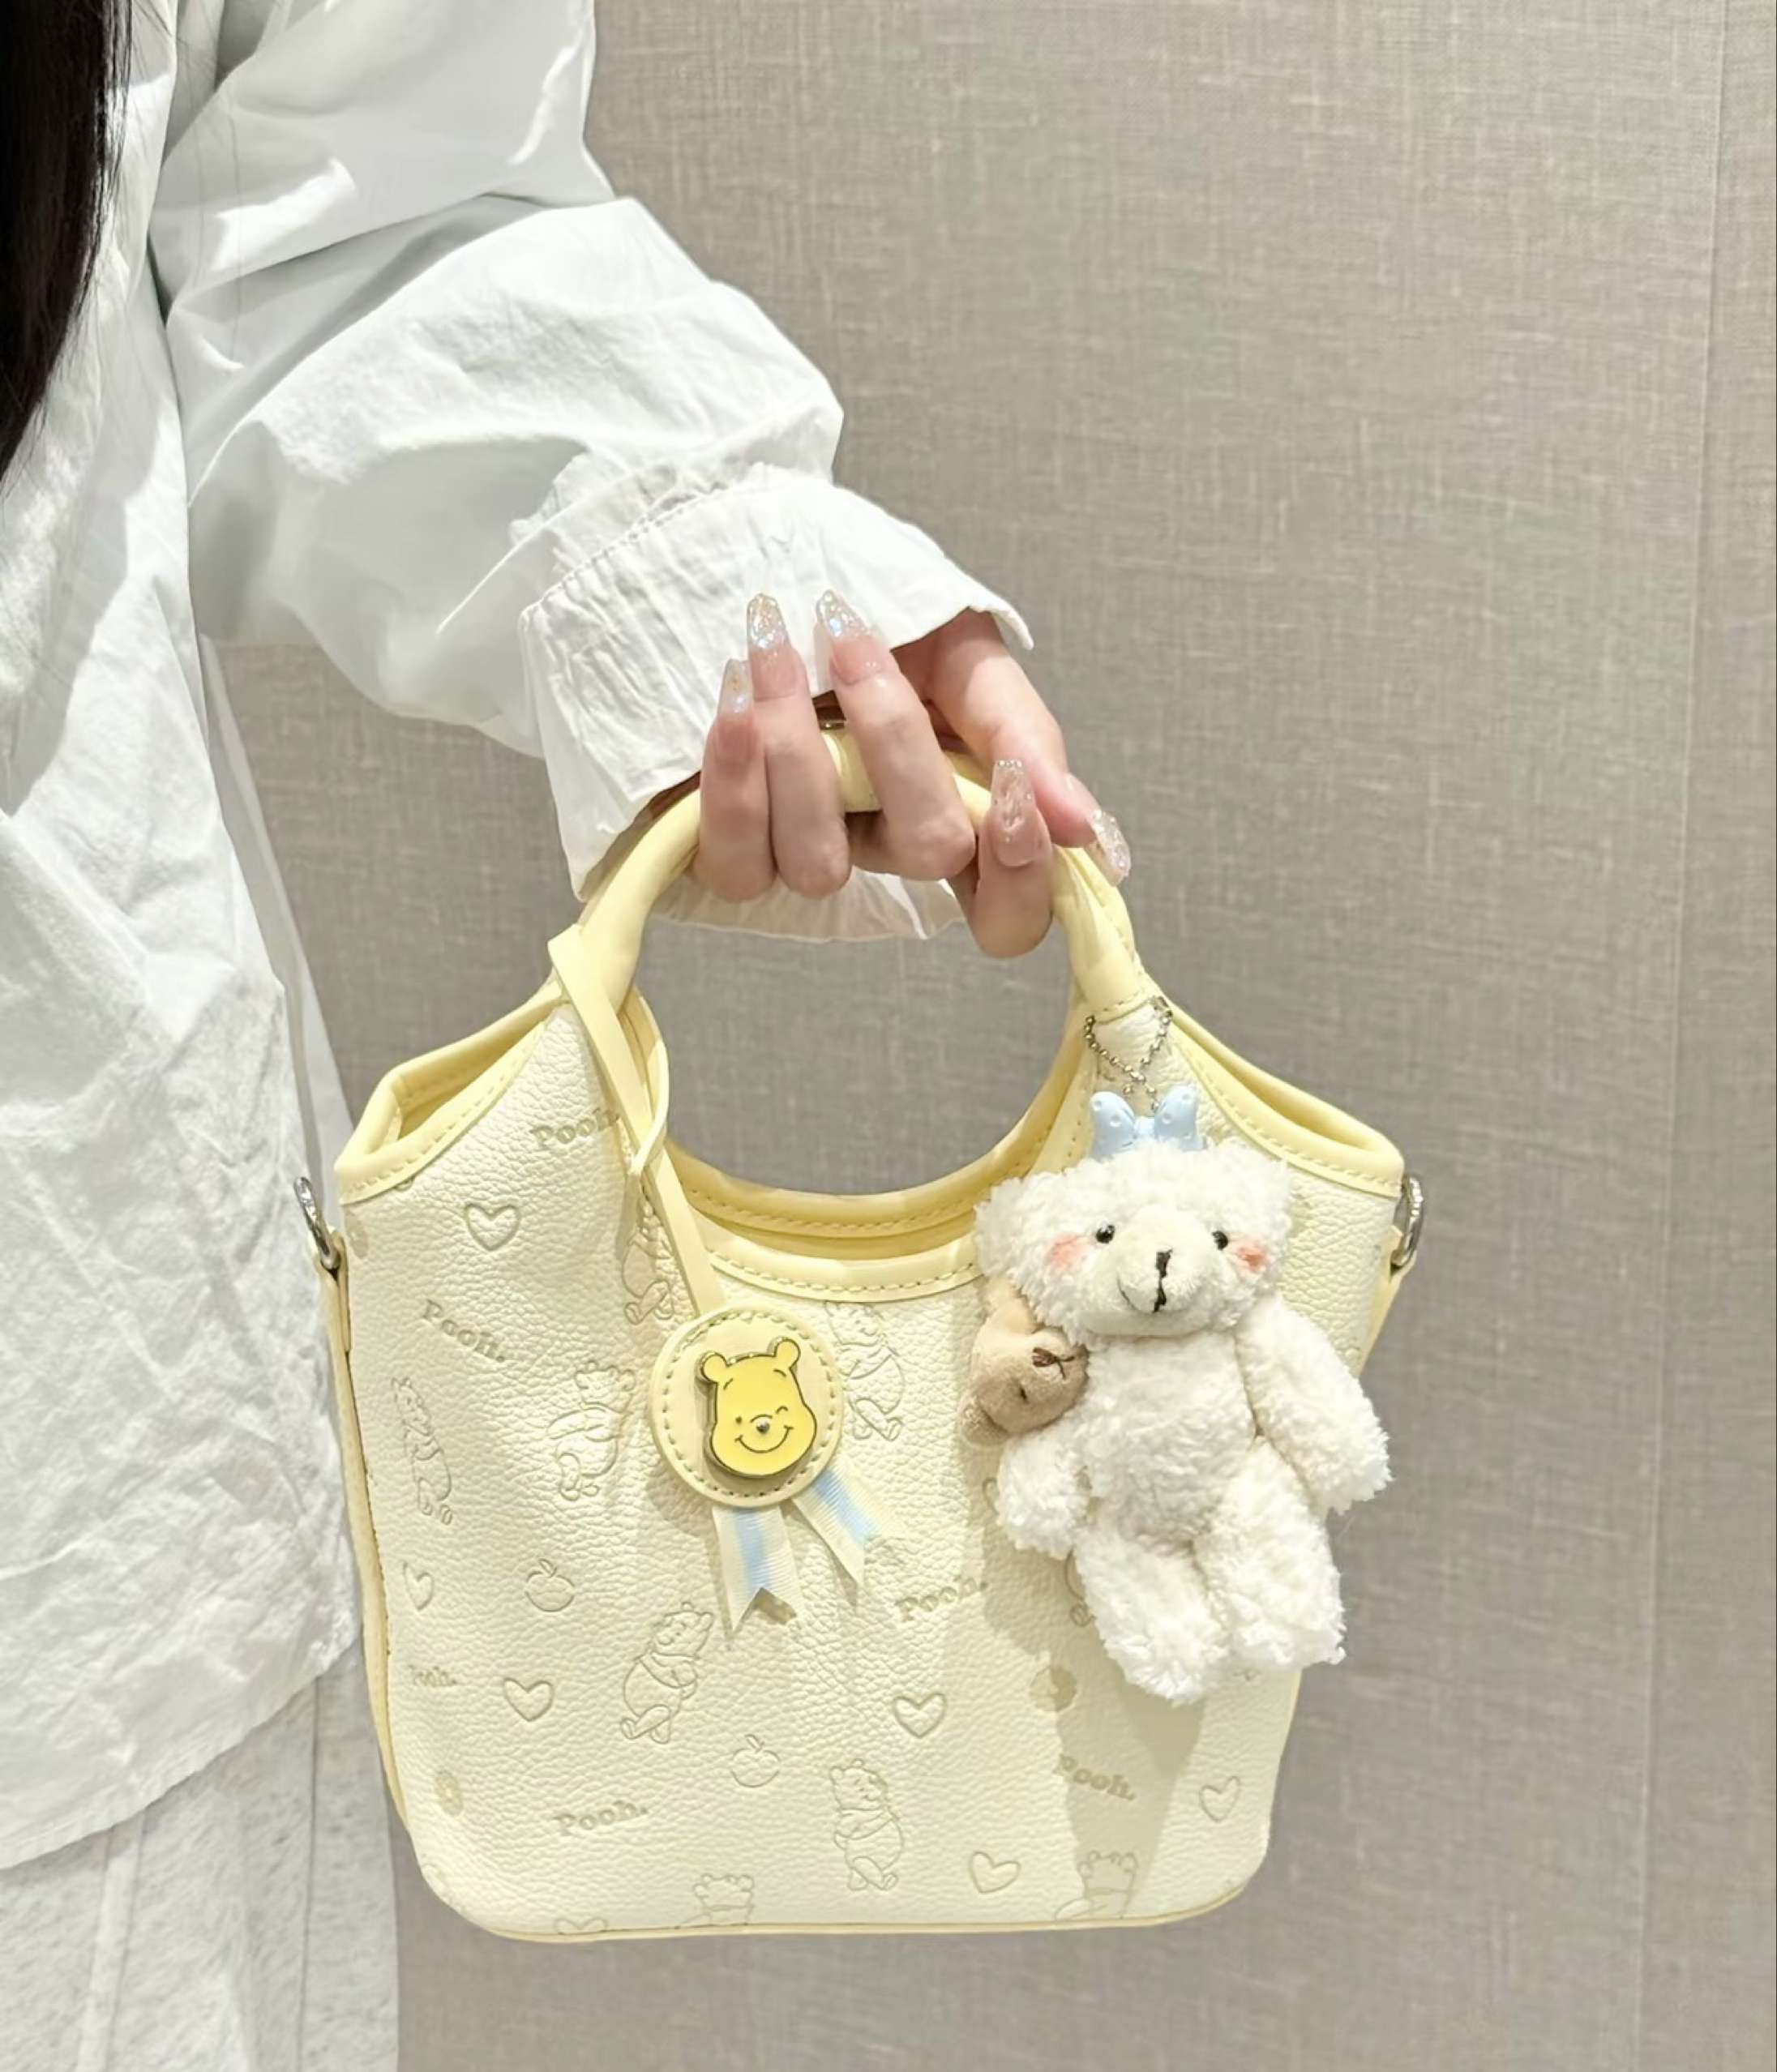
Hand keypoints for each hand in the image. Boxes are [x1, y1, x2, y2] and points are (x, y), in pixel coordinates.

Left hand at [688, 591, 1128, 956]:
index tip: (1014, 788)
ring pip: (820, 866)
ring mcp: (813, 856)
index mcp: (967, 818)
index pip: (1011, 913)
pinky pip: (738, 865)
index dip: (1021, 877)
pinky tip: (736, 702)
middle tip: (858, 647)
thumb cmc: (887, 625)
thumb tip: (1081, 825)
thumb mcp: (971, 661)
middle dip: (897, 741)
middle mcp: (893, 849)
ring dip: (798, 750)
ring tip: (776, 651)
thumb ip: (1024, 736)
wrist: (777, 577)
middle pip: (929, 855)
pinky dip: (737, 781)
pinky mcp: (735, 852)